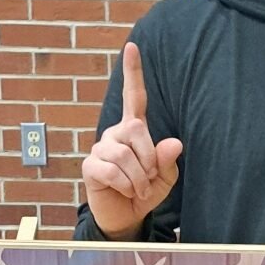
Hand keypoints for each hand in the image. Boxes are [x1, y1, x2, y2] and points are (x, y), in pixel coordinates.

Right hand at [82, 42, 182, 238]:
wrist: (125, 217)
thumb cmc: (144, 191)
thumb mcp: (165, 178)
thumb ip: (169, 160)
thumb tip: (173, 142)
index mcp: (133, 130)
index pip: (133, 97)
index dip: (133, 73)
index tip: (132, 47)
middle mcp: (114, 134)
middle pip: (136, 130)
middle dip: (149, 158)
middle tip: (150, 178)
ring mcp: (100, 149)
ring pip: (124, 154)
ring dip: (139, 177)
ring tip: (139, 190)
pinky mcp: (90, 167)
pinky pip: (112, 171)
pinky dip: (126, 185)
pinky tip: (126, 192)